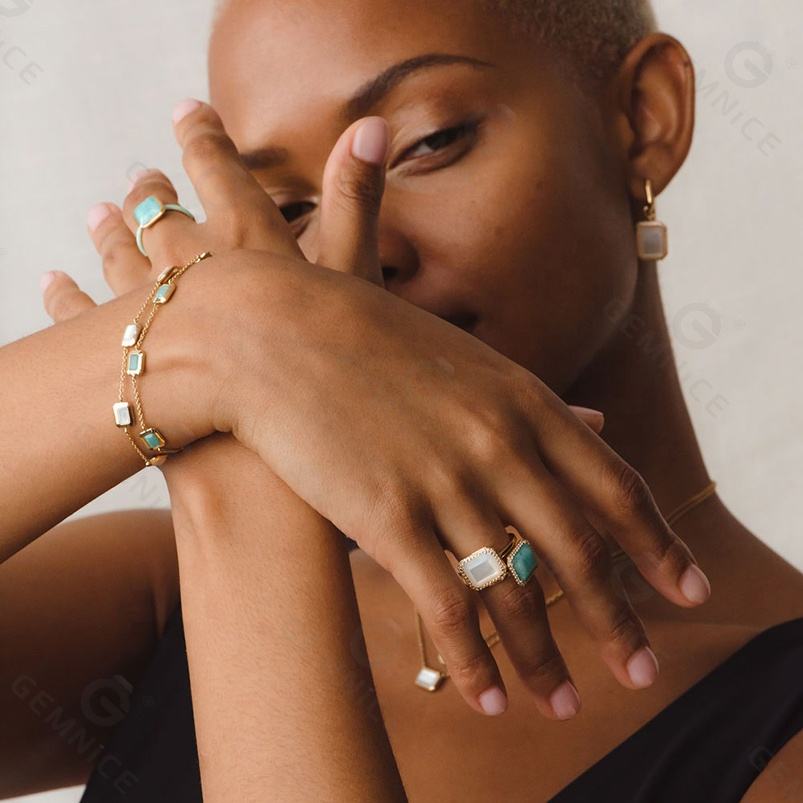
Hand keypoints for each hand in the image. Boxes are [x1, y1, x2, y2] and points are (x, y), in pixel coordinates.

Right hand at [42, 99, 709, 719]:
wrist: (274, 332)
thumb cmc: (368, 338)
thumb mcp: (470, 359)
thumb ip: (536, 400)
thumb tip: (598, 415)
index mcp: (527, 401)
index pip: (618, 486)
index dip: (659, 546)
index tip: (688, 590)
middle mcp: (500, 445)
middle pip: (581, 554)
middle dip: (618, 621)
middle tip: (643, 671)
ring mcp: (447, 482)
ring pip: (516, 596)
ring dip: (545, 660)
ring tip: (564, 702)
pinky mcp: (387, 517)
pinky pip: (446, 609)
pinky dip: (473, 664)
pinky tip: (488, 699)